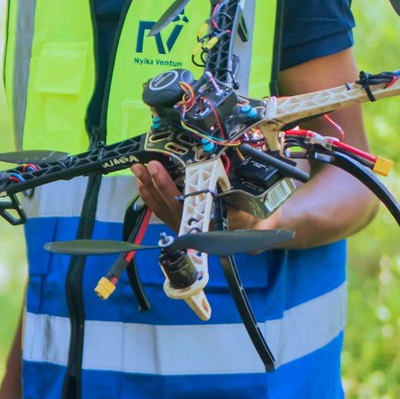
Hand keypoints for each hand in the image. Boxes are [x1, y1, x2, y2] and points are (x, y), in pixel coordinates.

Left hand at [131, 161, 270, 232]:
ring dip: (148, 188)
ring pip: (162, 208)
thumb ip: (252, 211)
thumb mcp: (261, 213)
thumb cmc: (259, 219)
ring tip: (138, 170)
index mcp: (212, 225)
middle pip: (170, 205)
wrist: (258, 233)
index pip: (188, 206)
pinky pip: (161, 211)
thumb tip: (249, 207)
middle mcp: (196, 227)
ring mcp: (187, 225)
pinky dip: (150, 197)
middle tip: (147, 165)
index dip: (171, 188)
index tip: (160, 170)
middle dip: (156, 184)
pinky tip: (143, 183)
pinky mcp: (181, 222)